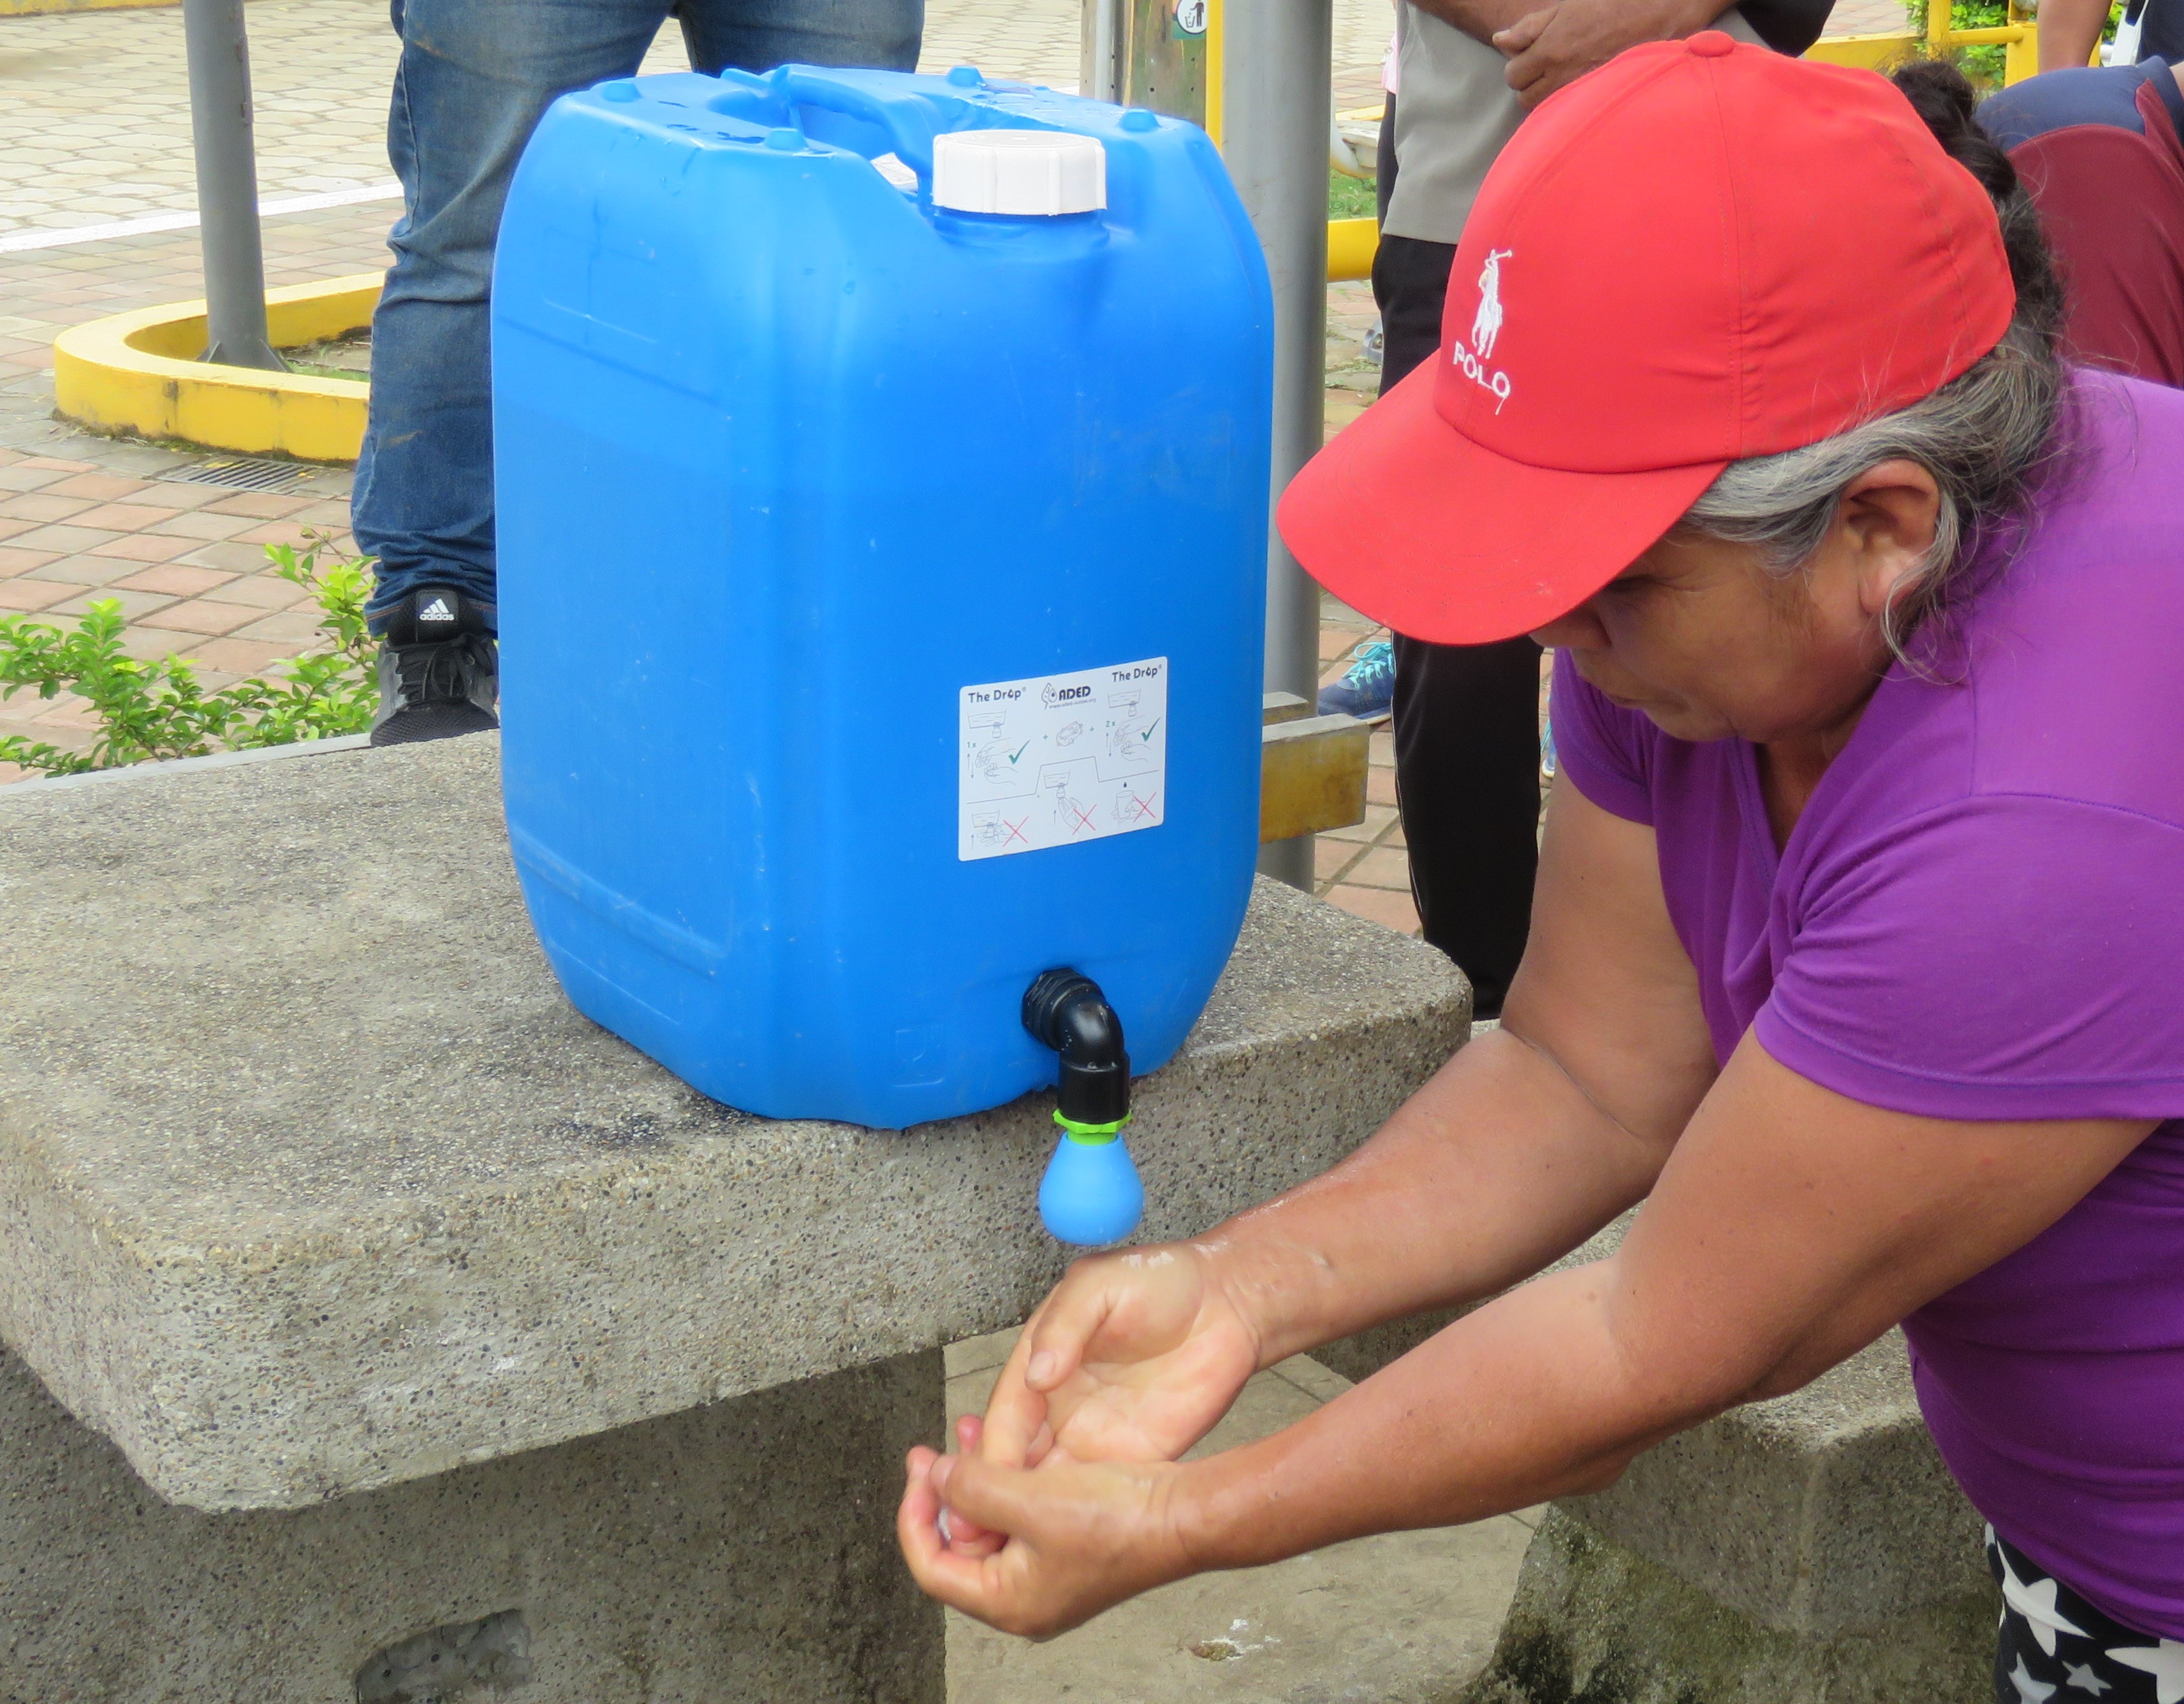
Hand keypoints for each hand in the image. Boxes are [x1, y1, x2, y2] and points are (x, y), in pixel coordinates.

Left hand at [898, 1440, 1196, 1637]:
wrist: (1181, 1516)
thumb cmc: (1117, 1520)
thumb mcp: (1030, 1500)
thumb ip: (972, 1489)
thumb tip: (935, 1478)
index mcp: (1008, 1602)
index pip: (933, 1567)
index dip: (914, 1517)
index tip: (918, 1472)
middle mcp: (1024, 1596)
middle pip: (958, 1546)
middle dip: (942, 1494)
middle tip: (928, 1454)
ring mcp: (1046, 1573)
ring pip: (989, 1524)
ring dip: (973, 1481)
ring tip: (964, 1436)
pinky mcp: (1066, 1546)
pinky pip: (1018, 1516)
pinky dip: (1004, 1481)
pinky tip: (1004, 1447)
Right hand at [930, 1240, 1265, 1561]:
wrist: (1228, 1301)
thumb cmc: (1161, 1280)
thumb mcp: (1100, 1284)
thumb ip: (1065, 1325)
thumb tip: (1037, 1372)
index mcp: (1044, 1361)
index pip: (1007, 1415)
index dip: (990, 1450)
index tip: (970, 1481)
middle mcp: (1062, 1404)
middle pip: (1019, 1459)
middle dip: (993, 1495)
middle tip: (972, 1531)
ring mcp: (1098, 1433)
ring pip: (1051, 1485)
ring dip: (1027, 1514)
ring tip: (1004, 1547)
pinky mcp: (1137, 1455)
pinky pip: (1099, 1494)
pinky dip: (1079, 1518)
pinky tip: (1063, 1541)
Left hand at [1495, 0, 1715, 105]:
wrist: (1659, 12)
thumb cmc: (1611, 5)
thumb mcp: (1565, 7)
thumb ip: (1530, 27)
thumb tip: (1500, 40)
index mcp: (1550, 49)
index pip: (1514, 75)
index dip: (1519, 66)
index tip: (1532, 57)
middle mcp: (1562, 75)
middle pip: (1526, 98)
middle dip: (1531, 84)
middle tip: (1548, 67)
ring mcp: (1581, 91)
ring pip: (1547, 110)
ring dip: (1548, 97)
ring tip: (1564, 77)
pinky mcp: (1598, 99)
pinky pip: (1569, 112)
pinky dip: (1568, 104)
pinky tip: (1580, 85)